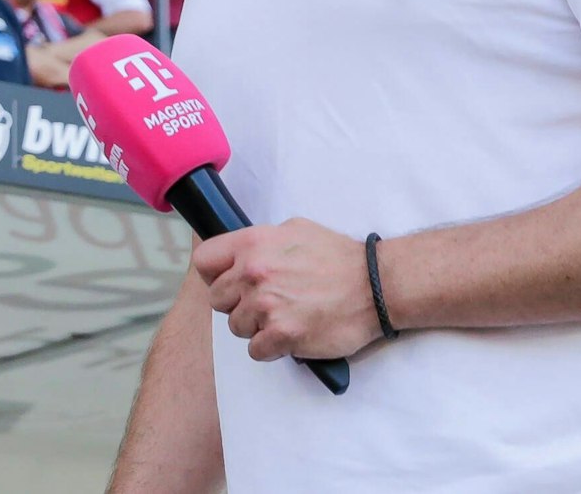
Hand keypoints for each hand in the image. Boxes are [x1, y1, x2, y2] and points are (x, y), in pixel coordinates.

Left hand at [192, 218, 380, 363]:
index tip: (226, 281)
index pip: (204, 261)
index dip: (213, 274)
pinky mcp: (281, 335)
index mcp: (253, 243)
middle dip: (237, 303)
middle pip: (217, 299)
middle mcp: (253, 273)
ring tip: (285, 316)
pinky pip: (256, 350)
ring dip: (256, 327)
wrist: (376, 285)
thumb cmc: (340, 258)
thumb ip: (261, 242)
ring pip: (236, 327)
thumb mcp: (294, 230)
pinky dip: (272, 348)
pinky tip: (291, 334)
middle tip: (264, 303)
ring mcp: (266, 305)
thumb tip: (240, 254)